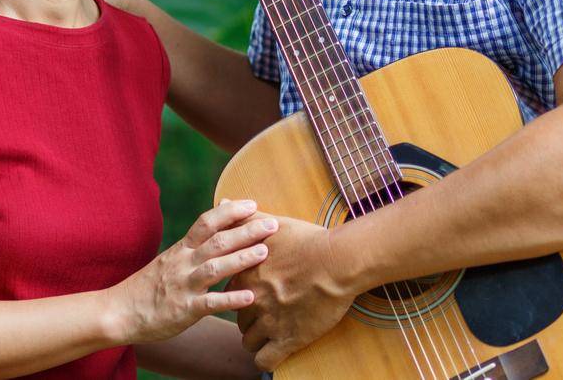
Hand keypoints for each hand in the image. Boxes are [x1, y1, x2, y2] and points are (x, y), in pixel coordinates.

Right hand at [108, 199, 277, 343]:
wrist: (121, 311)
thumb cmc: (152, 283)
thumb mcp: (173, 256)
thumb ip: (198, 238)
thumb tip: (222, 209)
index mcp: (181, 248)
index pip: (206, 222)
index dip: (230, 212)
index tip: (253, 204)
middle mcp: (183, 262)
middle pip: (217, 241)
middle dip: (246, 231)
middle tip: (272, 224)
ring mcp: (184, 286)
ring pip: (215, 267)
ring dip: (242, 259)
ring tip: (265, 252)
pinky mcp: (184, 310)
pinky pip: (209, 303)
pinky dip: (230, 299)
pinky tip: (250, 297)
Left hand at [232, 215, 356, 370]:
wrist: (337, 261)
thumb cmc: (309, 239)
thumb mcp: (273, 222)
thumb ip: (245, 217)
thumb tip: (224, 203)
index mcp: (246, 273)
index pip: (231, 291)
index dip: (241, 295)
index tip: (253, 296)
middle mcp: (253, 298)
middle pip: (238, 316)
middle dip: (247, 318)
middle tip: (262, 317)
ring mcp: (269, 320)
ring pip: (249, 340)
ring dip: (256, 339)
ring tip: (267, 337)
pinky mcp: (289, 338)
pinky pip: (265, 360)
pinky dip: (267, 360)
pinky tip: (275, 353)